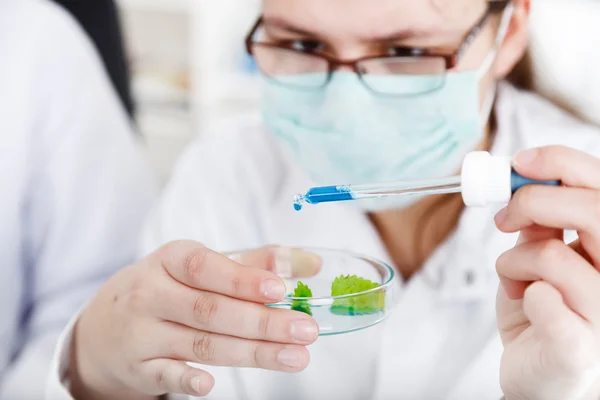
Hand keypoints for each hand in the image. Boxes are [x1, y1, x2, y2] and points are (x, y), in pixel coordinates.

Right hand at [69, 241, 320, 399]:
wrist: (102, 325)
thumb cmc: (166, 287)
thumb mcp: (200, 266)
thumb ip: (255, 262)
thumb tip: (311, 262)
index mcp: (169, 260)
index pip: (205, 266)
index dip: (243, 279)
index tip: (280, 290)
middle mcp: (152, 294)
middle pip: (211, 310)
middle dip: (262, 322)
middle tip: (306, 330)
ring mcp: (144, 333)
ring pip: (202, 344)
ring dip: (252, 353)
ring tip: (295, 356)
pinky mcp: (140, 367)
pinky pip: (165, 375)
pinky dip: (187, 381)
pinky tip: (211, 385)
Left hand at [495, 146, 599, 399]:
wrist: (539, 373)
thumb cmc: (543, 310)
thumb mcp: (538, 254)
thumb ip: (539, 221)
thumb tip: (521, 179)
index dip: (561, 162)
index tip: (519, 161)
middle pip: (594, 212)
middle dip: (533, 202)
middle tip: (503, 218)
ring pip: (555, 256)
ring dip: (513, 260)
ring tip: (510, 276)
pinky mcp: (578, 348)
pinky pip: (547, 303)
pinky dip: (522, 292)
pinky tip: (523, 300)